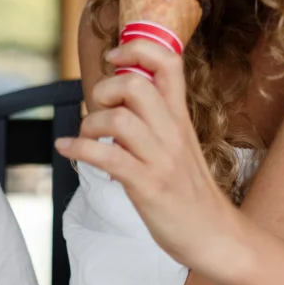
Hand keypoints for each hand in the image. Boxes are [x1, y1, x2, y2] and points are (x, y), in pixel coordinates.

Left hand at [56, 41, 245, 275]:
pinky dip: (79, 150)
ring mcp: (161, 158)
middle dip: (104, 89)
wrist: (216, 236)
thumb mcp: (179, 147)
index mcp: (180, 118)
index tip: (114, 57)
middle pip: (136, 84)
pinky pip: (107, 157)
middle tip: (98, 109)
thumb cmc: (190, 193)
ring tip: (86, 137)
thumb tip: (117, 105)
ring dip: (90, 124)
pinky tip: (67, 150)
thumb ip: (155, 122)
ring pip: (119, 119)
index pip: (168, 63)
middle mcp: (172, 131)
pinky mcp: (148, 185)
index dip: (137, 48)